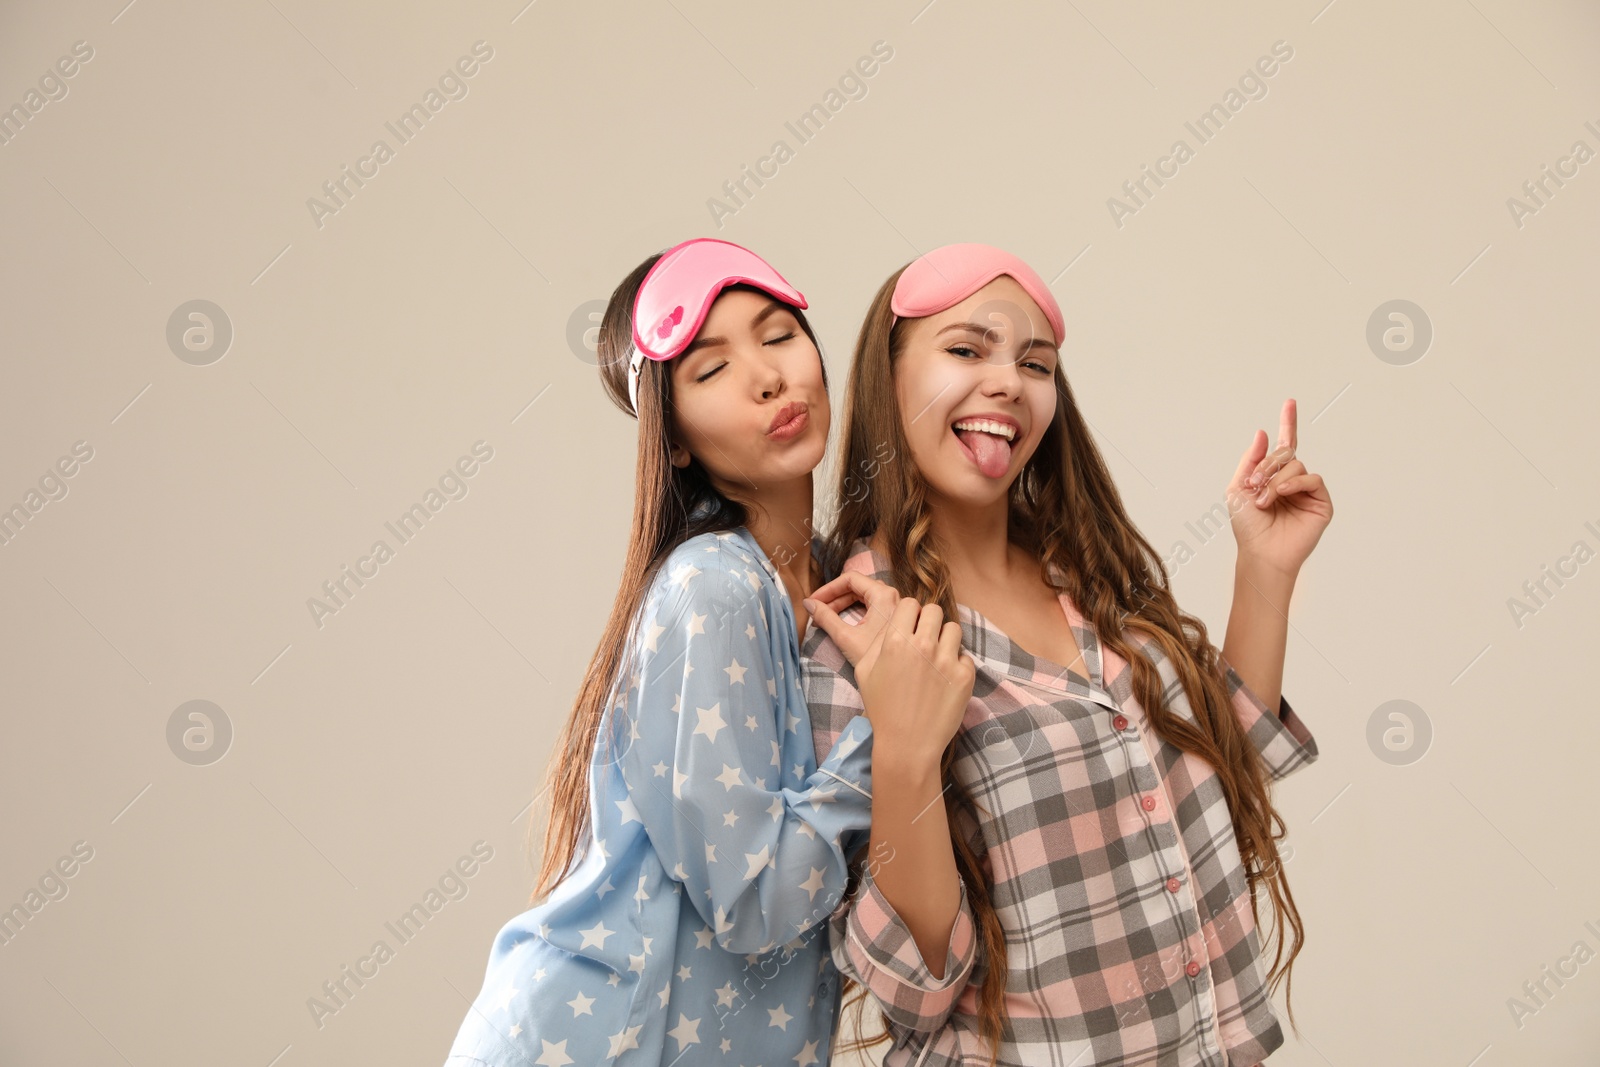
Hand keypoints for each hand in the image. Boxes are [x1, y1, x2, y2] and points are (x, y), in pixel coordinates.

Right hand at [802, 571, 902, 670]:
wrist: (902, 686)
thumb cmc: (876, 662)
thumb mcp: (846, 638)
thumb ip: (825, 618)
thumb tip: (807, 604)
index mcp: (884, 596)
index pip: (850, 579)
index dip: (828, 588)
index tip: (814, 601)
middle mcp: (895, 597)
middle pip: (859, 587)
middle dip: (835, 598)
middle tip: (818, 611)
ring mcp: (898, 608)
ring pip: (867, 596)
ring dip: (845, 604)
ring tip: (828, 617)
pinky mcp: (898, 619)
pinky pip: (875, 606)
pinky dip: (858, 610)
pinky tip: (846, 623)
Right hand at [813, 594, 974, 768]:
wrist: (907, 745)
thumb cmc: (881, 708)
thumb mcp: (863, 671)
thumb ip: (870, 639)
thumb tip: (849, 612)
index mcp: (895, 641)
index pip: (910, 603)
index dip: (909, 613)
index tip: (908, 625)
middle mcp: (923, 645)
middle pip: (934, 610)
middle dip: (928, 621)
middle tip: (922, 638)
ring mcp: (947, 660)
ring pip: (953, 628)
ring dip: (944, 638)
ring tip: (935, 656)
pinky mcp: (964, 676)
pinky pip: (964, 655)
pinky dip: (955, 664)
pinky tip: (943, 679)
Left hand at [1226, 398, 1332, 578]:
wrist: (1260, 552)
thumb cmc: (1248, 526)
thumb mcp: (1238, 488)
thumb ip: (1250, 460)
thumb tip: (1262, 432)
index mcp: (1273, 476)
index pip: (1284, 445)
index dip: (1288, 423)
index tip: (1290, 403)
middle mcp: (1292, 480)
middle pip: (1287, 452)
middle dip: (1267, 463)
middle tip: (1253, 482)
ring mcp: (1308, 490)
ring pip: (1297, 465)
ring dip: (1275, 479)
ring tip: (1263, 500)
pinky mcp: (1321, 501)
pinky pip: (1312, 478)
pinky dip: (1293, 483)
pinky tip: (1280, 495)